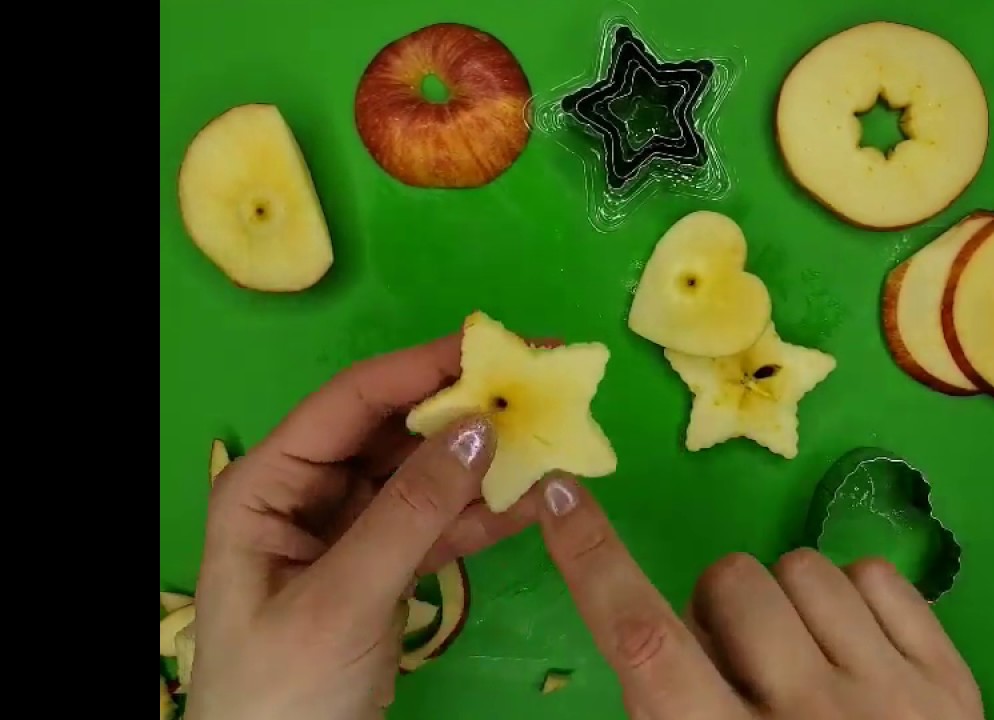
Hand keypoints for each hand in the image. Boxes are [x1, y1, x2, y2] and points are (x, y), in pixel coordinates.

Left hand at [184, 336, 531, 719]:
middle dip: (465, 409)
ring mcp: (350, 530)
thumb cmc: (284, 687)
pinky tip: (534, 501)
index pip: (353, 402)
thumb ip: (411, 511)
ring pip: (426, 474)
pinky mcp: (384, 567)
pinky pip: (440, 523)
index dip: (424, 367)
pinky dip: (484, 513)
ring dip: (484, 461)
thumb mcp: (343, 597)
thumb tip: (479, 427)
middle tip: (540, 387)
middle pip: (394, 430)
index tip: (497, 347)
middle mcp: (309, 492)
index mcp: (271, 483)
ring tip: (552, 438)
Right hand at [536, 474, 984, 719]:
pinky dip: (855, 601)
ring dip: (786, 604)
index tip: (558, 497)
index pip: (647, 643)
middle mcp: (811, 719)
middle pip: (730, 582)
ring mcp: (892, 697)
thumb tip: (650, 635)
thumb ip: (667, 711)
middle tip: (736, 664)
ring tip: (801, 663)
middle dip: (718, 609)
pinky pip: (876, 575)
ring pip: (804, 568)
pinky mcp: (950, 683)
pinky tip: (853, 653)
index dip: (594, 564)